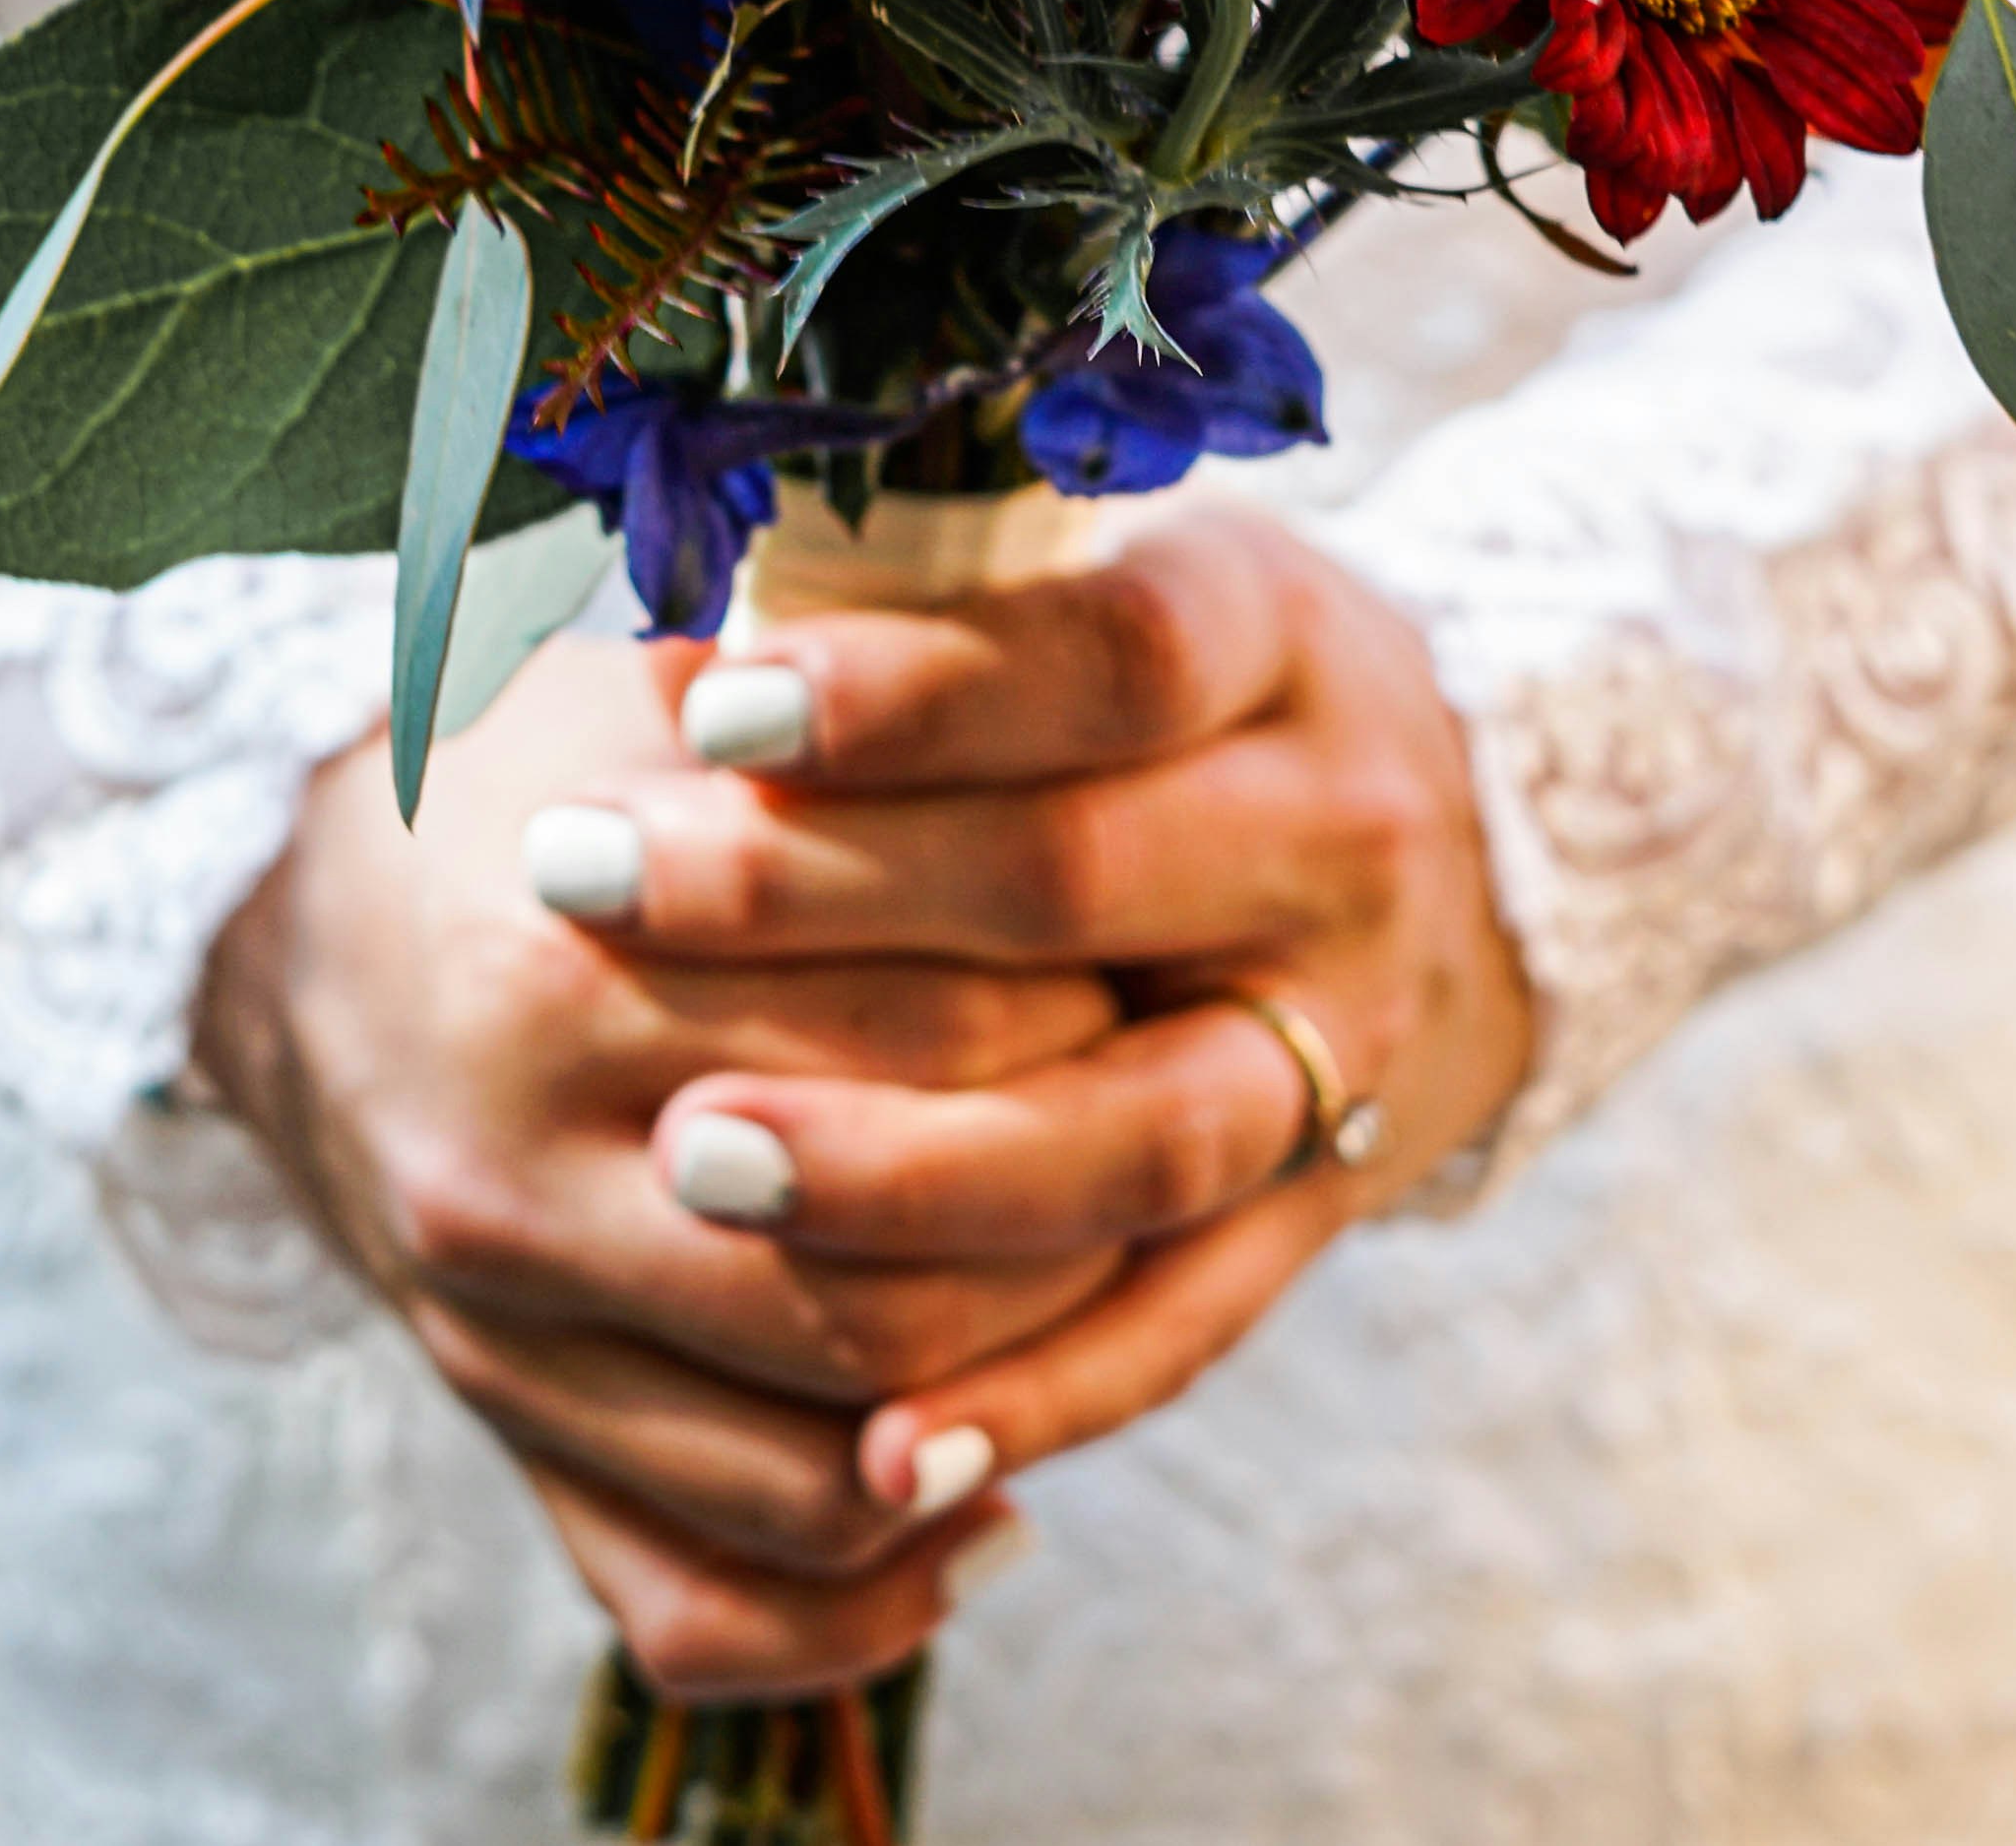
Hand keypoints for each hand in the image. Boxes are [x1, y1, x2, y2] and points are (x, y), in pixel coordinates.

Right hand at [192, 633, 1113, 1695]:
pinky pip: (705, 1603)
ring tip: (1102, 1293)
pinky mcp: (511, 1445)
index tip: (1143, 950)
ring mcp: (504, 1342)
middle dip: (1071, 1221)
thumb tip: (1038, 626)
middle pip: (892, 1280)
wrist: (289, 926)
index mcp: (563, 973)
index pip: (925, 1038)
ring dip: (1007, 1402)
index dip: (1083, 1001)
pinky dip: (870, 1594)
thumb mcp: (639, 677)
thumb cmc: (521, 778)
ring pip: (831, 1461)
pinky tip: (982, 1504)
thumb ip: (819, 668)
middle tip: (1160, 1131)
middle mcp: (516, 1181)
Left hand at [548, 508, 1534, 1518]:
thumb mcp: (1086, 568)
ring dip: (909, 1168)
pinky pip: (1181, 1329)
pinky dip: (1034, 1394)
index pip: (1106, 658)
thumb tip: (668, 605)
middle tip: (583, 886)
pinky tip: (874, 1447)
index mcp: (1272, 640)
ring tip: (688, 1158)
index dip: (908, 688)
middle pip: (1084, 883)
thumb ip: (908, 583)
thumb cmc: (1162, 684)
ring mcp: (1340, 1044)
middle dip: (819, 896)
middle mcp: (1333, 842)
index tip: (706, 705)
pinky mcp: (1316, 1215)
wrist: (1431, 837)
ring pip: (1137, 1136)